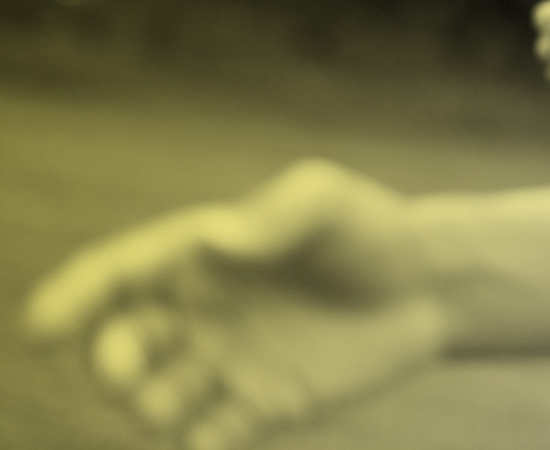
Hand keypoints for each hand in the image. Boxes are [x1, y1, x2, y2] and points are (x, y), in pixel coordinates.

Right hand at [23, 160, 444, 449]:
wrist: (430, 286)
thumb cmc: (372, 230)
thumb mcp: (328, 202)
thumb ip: (278, 215)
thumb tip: (218, 243)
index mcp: (195, 257)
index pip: (115, 277)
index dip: (71, 299)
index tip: (41, 328)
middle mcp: (196, 314)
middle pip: (118, 345)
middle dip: (107, 362)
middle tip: (128, 366)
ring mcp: (223, 364)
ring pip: (153, 400)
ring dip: (148, 407)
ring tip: (173, 402)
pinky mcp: (258, 408)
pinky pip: (206, 438)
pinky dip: (198, 443)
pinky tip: (214, 436)